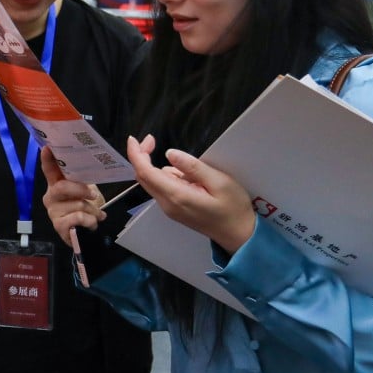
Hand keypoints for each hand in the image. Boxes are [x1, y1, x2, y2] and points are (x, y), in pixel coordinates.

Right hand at [41, 146, 105, 245]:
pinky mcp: (58, 226)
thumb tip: (96, 159)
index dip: (47, 159)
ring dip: (93, 210)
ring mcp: (53, 211)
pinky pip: (78, 218)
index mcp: (56, 184)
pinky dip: (90, 221)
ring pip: (76, 204)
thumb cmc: (85, 208)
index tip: (47, 147)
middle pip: (62, 187)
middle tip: (94, 195)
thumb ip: (83, 178)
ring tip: (98, 214)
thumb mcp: (86, 190)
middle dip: (81, 190)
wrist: (85, 233)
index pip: (49, 169)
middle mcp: (51, 196)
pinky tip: (92, 223)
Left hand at [127, 135, 255, 253]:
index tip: (134, 138)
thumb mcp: (219, 181)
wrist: (238, 234)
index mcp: (176, 196)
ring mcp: (170, 209)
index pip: (146, 173)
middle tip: (152, 140)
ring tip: (192, 171)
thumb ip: (193, 167)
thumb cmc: (233, 207)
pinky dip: (168, 177)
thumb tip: (169, 154)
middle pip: (143, 178)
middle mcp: (167, 204)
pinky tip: (192, 180)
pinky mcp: (175, 210)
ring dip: (159, 168)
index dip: (136, 154)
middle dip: (141, 156)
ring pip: (153, 183)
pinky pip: (163, 189)